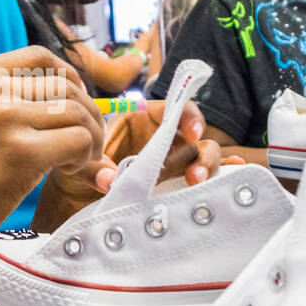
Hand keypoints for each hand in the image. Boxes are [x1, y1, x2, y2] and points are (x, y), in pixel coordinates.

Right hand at [0, 47, 104, 276]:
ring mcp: (4, 118)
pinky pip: (78, 142)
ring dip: (89, 138)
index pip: (40, 57)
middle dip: (87, 114)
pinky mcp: (21, 153)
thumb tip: (67, 107)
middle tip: (86, 144)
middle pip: (65, 86)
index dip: (69, 79)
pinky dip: (84, 157)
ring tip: (78, 161)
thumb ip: (0, 108)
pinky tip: (67, 172)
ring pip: (77, 113)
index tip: (76, 104)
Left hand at [31, 99, 228, 232]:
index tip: (191, 134)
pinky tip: (234, 171)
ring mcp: (171, 159)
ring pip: (201, 155)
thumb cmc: (76, 172)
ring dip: (207, 167)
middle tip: (194, 174)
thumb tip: (111, 181)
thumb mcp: (80, 166)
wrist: (71, 197)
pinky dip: (219, 173)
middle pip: (195, 135)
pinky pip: (200, 173)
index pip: (172, 108)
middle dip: (201, 151)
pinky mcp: (175, 180)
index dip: (187, 116)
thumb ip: (95, 170)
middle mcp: (161, 137)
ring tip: (197, 182)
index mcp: (140, 120)